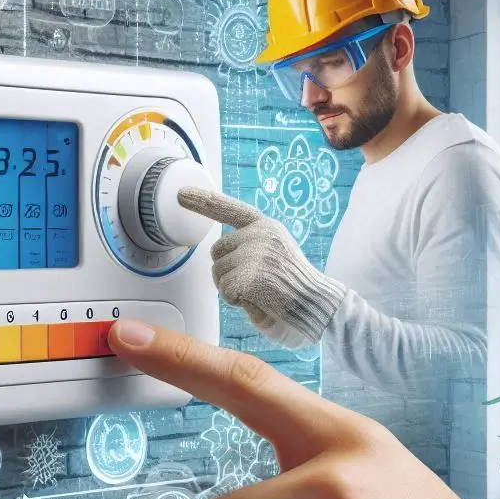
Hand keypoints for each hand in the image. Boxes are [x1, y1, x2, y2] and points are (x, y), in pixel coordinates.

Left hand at [178, 186, 345, 348]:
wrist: (319, 305)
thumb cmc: (293, 286)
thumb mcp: (272, 254)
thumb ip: (249, 247)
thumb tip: (217, 253)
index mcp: (265, 226)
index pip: (229, 209)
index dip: (203, 202)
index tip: (180, 194)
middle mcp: (260, 234)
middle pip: (216, 252)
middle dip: (226, 271)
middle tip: (255, 283)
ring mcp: (256, 252)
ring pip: (217, 273)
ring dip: (232, 288)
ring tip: (260, 292)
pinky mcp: (251, 275)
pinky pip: (225, 291)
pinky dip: (236, 301)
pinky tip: (259, 300)